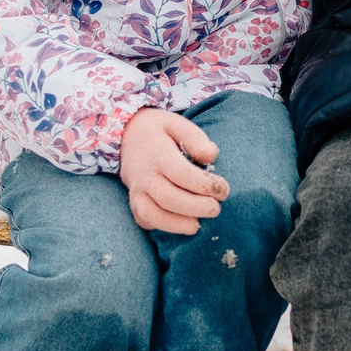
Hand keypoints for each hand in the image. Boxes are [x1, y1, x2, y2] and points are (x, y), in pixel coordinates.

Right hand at [119, 108, 228, 234]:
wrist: (127, 136)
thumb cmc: (160, 132)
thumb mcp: (178, 124)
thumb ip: (195, 138)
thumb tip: (211, 155)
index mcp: (159, 154)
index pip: (182, 174)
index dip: (205, 185)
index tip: (224, 189)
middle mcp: (146, 175)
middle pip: (168, 198)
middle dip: (195, 207)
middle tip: (216, 209)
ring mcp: (137, 190)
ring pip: (152, 214)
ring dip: (176, 224)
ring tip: (198, 226)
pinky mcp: (134, 201)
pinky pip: (144, 220)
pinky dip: (161, 227)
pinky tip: (181, 225)